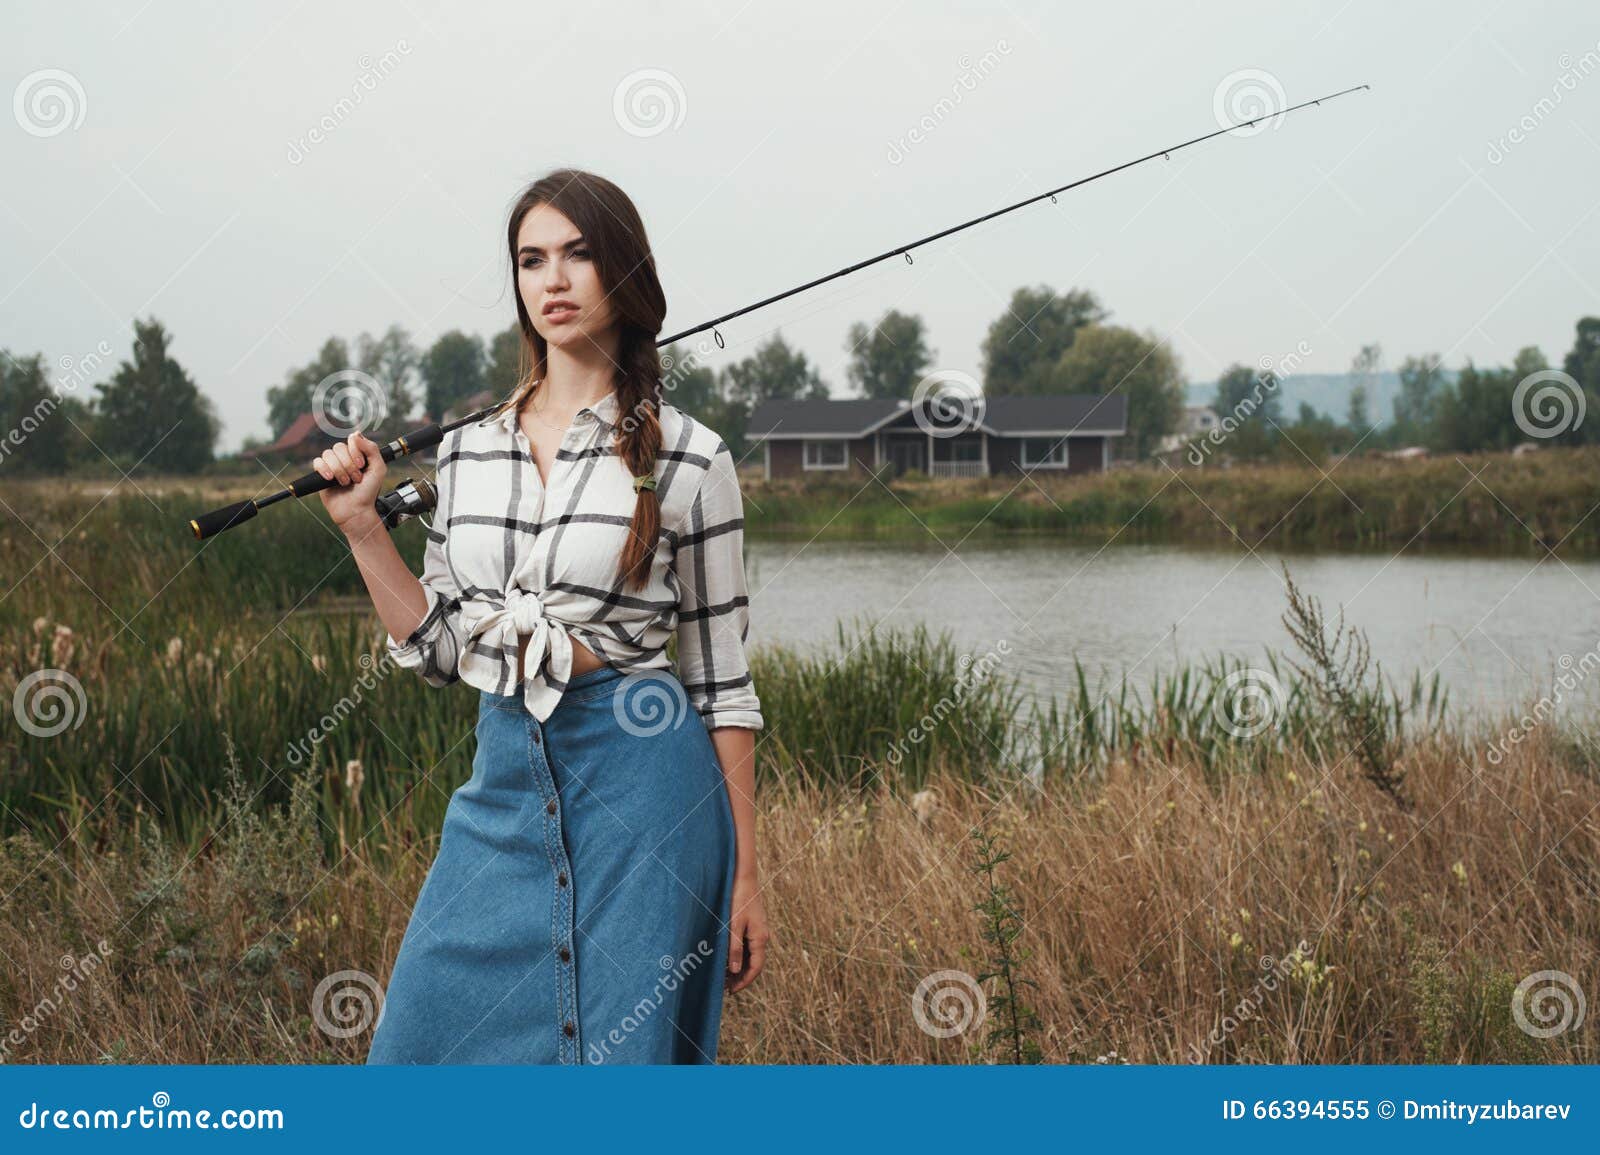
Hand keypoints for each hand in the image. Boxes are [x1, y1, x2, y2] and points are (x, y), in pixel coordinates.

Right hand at [313, 430, 386, 532]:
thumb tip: (356, 434)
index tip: (362, 466)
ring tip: (345, 483)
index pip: (352, 440)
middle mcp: (345, 458)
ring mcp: (333, 465)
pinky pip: (317, 462)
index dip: (355, 451)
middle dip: (348, 465)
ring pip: (328, 454)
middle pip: (339, 447)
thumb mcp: (378, 469)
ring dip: (339, 470)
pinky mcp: (322, 474)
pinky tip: (330, 479)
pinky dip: (324, 469)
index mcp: (359, 454)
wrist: (356, 510)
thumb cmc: (368, 492)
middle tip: (356, 479)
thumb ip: (371, 449)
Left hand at [725, 875, 768, 994]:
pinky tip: (727, 957)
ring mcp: (758, 930)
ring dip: (739, 967)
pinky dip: (739, 955)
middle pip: (754, 964)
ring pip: (751, 955)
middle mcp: (762, 936)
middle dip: (741, 977)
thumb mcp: (733, 925)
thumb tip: (736, 971)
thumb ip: (735, 948)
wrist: (743, 877)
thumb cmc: (738, 899)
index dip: (744, 982)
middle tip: (724, 987)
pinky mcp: (753, 925)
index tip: (731, 992)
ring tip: (723, 975)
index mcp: (760, 938)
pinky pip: (748, 946)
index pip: (756, 968)